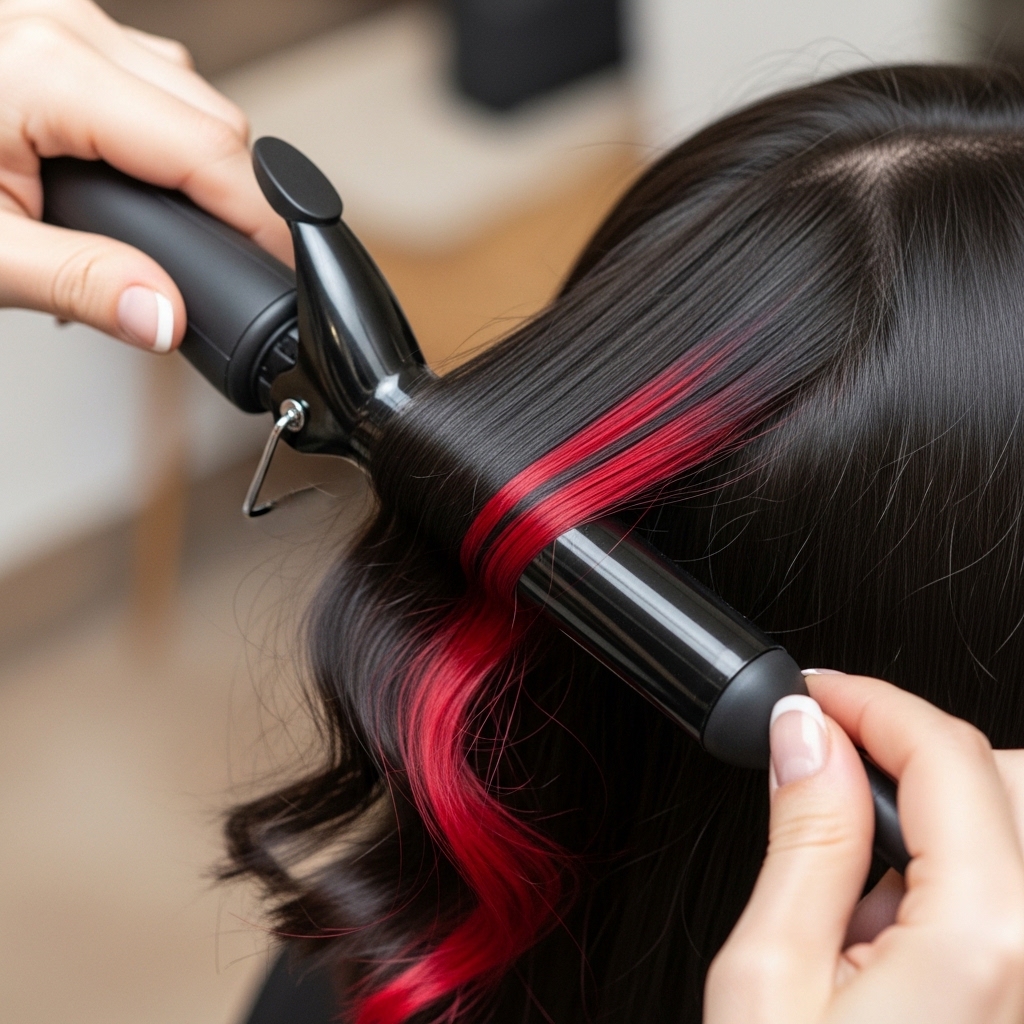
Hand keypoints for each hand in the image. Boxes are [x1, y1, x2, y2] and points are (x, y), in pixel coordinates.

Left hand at [0, 0, 290, 350]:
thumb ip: (81, 285)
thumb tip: (165, 319)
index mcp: (42, 69)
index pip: (206, 146)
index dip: (259, 216)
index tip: (282, 265)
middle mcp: (56, 21)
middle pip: (210, 111)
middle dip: (234, 192)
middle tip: (230, 261)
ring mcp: (52, 14)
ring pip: (183, 86)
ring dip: (199, 157)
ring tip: (176, 226)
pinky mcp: (44, 26)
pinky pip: (141, 72)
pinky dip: (159, 130)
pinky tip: (134, 175)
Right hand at [705, 673, 1023, 1023]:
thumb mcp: (769, 975)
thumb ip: (805, 838)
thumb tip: (807, 736)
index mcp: (984, 937)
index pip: (945, 755)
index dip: (868, 702)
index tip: (814, 694)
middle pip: (1005, 778)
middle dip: (914, 747)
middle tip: (828, 755)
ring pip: (1010, 828)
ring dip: (934, 809)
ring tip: (849, 866)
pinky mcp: (1017, 1000)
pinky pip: (1007, 899)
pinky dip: (950, 872)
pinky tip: (884, 923)